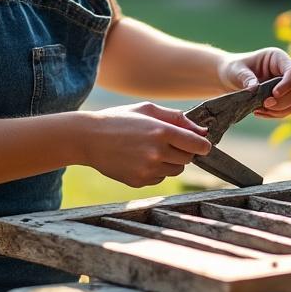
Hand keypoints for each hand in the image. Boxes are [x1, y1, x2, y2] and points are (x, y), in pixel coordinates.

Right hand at [81, 102, 210, 186]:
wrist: (88, 138)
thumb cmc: (120, 119)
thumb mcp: (147, 109)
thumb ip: (178, 118)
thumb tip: (202, 131)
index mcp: (162, 132)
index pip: (198, 145)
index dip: (202, 145)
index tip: (199, 143)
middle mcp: (157, 153)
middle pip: (188, 159)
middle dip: (183, 151)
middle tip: (167, 142)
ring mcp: (147, 169)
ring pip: (175, 170)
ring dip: (170, 162)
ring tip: (151, 150)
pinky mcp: (139, 181)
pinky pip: (159, 178)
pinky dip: (156, 170)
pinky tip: (140, 159)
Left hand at [218, 47, 290, 117]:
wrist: (230, 79)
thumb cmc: (234, 69)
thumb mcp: (236, 70)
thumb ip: (246, 77)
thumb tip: (254, 89)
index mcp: (278, 58)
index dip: (288, 84)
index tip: (274, 94)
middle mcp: (286, 71)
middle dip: (283, 100)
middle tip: (265, 104)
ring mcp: (287, 85)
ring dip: (280, 110)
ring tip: (260, 109)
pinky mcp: (284, 98)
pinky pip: (288, 110)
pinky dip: (276, 114)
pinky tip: (260, 112)